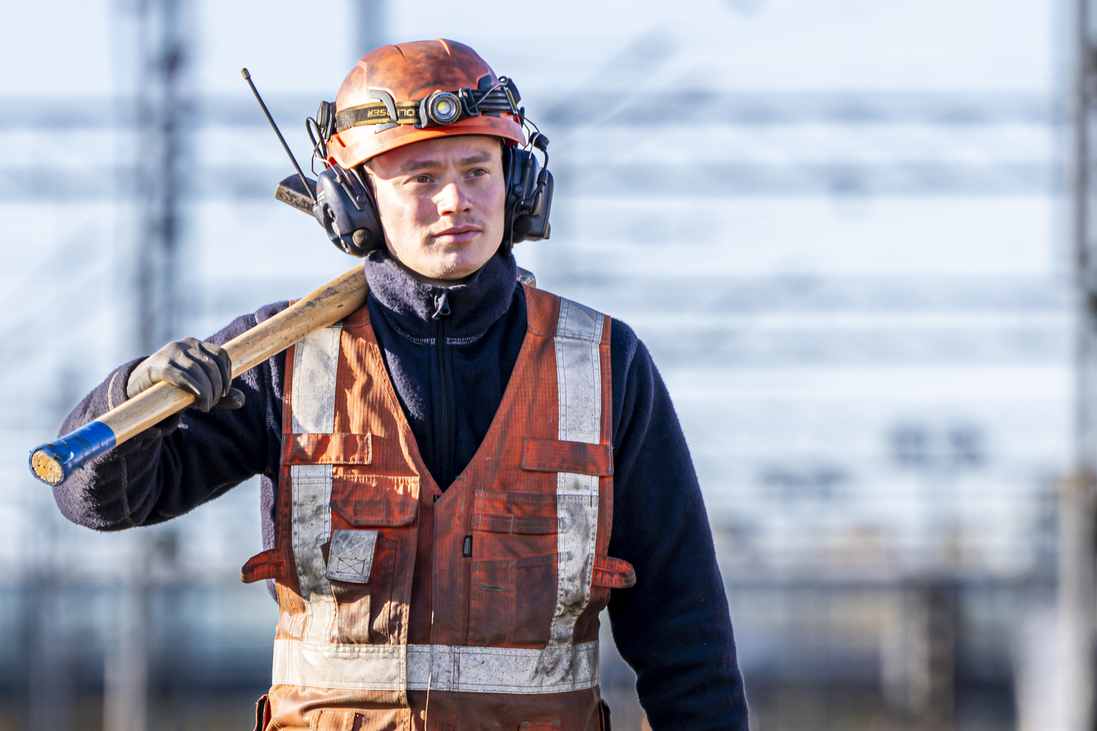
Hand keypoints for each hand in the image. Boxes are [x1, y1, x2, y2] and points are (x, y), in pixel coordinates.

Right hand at [126, 337, 245, 411]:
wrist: (138, 387)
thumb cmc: (173, 386)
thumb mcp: (199, 388)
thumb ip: (219, 394)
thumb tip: (242, 401)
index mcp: (196, 345)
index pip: (221, 354)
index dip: (227, 374)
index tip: (224, 392)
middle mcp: (184, 344)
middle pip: (211, 365)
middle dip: (217, 387)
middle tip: (213, 403)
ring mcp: (170, 353)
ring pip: (198, 371)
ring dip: (207, 392)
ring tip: (206, 406)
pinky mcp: (157, 366)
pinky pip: (182, 377)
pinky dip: (195, 391)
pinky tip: (198, 403)